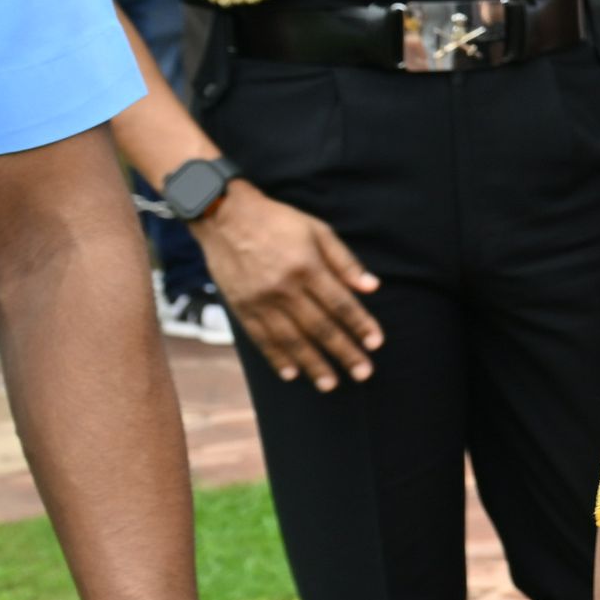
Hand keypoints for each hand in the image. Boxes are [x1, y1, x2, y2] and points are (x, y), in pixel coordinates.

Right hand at [192, 180, 382, 389]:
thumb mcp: (317, 230)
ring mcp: (259, 300)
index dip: (360, 325)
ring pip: (291, 339)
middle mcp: (283, 288)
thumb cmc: (277, 220)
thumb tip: (372, 287)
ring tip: (331, 384)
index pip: (340, 304)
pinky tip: (291, 374)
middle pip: (319, 327)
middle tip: (364, 373)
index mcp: (306, 267)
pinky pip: (261, 338)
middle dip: (344, 352)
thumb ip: (344, 261)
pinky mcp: (240, 307)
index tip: (376, 343)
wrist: (223, 215)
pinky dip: (276, 357)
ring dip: (312, 364)